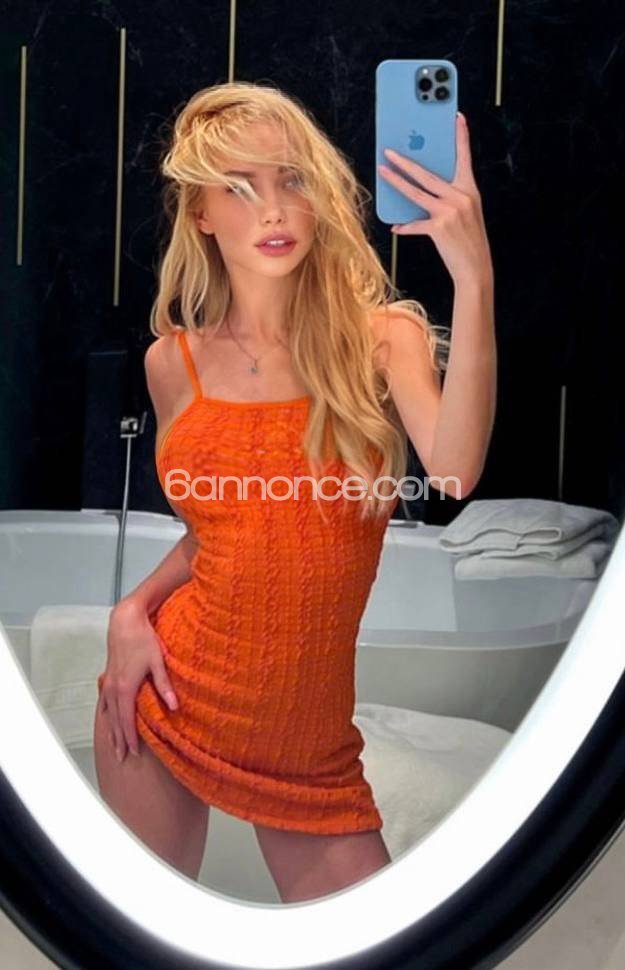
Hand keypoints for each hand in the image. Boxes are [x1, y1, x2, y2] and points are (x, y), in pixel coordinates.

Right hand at [98, 599, 177, 762]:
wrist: (124, 621)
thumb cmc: (143, 639)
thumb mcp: (158, 661)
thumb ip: (164, 685)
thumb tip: (174, 706)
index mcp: (126, 688)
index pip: (127, 720)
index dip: (130, 737)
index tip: (133, 752)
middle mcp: (114, 688)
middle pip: (115, 720)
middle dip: (119, 739)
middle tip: (122, 758)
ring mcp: (109, 682)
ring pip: (108, 712)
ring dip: (111, 730)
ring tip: (113, 745)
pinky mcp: (108, 676)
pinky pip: (105, 701)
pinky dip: (107, 714)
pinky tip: (108, 719)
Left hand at [378, 112, 492, 286]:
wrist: (475, 269)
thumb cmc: (469, 242)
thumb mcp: (466, 214)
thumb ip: (449, 199)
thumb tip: (425, 191)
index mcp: (469, 190)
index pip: (464, 158)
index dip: (461, 136)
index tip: (456, 116)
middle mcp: (460, 197)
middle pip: (427, 174)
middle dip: (406, 161)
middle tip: (390, 151)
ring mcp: (449, 211)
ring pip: (416, 193)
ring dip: (396, 182)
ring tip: (383, 172)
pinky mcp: (439, 228)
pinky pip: (415, 224)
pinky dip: (405, 226)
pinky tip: (397, 227)